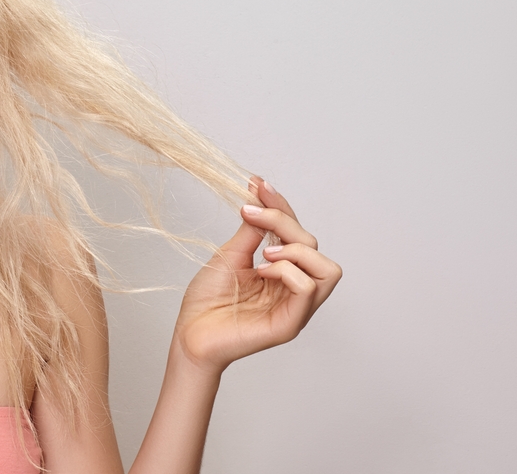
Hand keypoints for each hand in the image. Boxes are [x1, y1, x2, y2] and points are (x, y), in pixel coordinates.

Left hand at [174, 178, 341, 373]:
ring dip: (296, 250)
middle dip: (285, 222)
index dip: (281, 205)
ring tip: (263, 253)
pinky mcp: (290, 324)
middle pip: (314, 245)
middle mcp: (294, 288)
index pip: (297, 232)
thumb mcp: (230, 254)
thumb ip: (252, 230)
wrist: (189, 333)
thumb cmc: (207, 300)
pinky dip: (288, 271)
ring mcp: (296, 307)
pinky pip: (308, 289)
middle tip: (251, 216)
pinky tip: (262, 271)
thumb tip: (260, 196)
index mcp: (283, 271)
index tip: (257, 183)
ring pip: (327, 269)